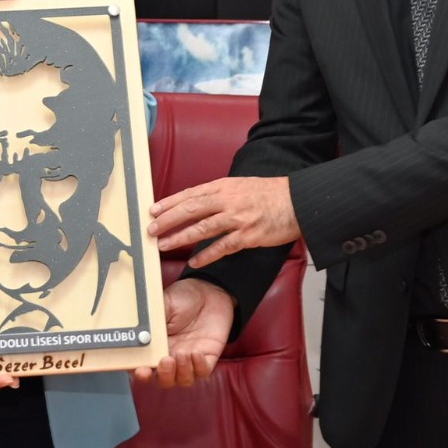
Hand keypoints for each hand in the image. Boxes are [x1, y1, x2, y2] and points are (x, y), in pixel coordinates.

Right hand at [132, 278, 234, 387]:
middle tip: (165, 361)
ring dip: (182, 371)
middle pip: (163, 380)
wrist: (209, 293)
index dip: (141, 373)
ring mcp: (188, 359)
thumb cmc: (183, 298)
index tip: (141, 370)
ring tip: (182, 353)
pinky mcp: (206, 358)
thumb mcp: (163, 304)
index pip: (144, 365)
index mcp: (155, 345)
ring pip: (182, 380)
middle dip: (163, 376)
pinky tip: (196, 352)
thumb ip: (151, 318)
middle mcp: (170, 356)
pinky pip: (202, 372)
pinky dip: (198, 367)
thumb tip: (138, 329)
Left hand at [147, 176, 299, 271]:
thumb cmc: (268, 194)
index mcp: (223, 187)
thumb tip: (194, 203)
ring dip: (180, 237)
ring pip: (202, 228)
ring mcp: (238, 218)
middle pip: (191, 209)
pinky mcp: (249, 235)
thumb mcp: (239, 186)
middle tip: (150, 229)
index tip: (152, 210)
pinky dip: (207, 254)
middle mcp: (228, 200)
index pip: (190, 194)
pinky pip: (223, 246)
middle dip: (168, 220)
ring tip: (163, 245)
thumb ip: (217, 194)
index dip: (169, 202)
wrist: (297, 201)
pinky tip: (194, 261)